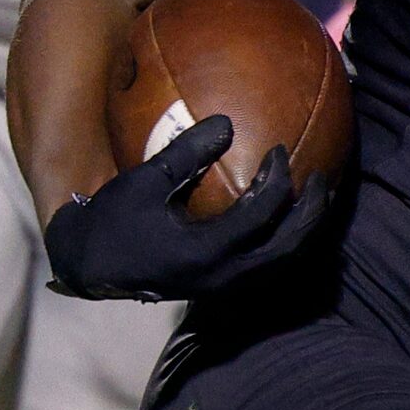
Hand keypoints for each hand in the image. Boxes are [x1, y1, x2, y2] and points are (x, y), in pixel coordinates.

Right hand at [42, 115, 335, 301]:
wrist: (87, 267)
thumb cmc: (112, 221)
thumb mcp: (144, 183)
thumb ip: (185, 154)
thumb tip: (227, 122)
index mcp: (204, 251)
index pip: (260, 214)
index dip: (277, 179)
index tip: (279, 149)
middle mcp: (222, 275)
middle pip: (287, 246)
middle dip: (311, 212)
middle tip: (322, 178)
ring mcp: (224, 286)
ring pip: (282, 261)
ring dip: (304, 230)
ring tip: (317, 197)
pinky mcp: (221, 286)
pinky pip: (267, 264)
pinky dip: (284, 240)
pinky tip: (288, 216)